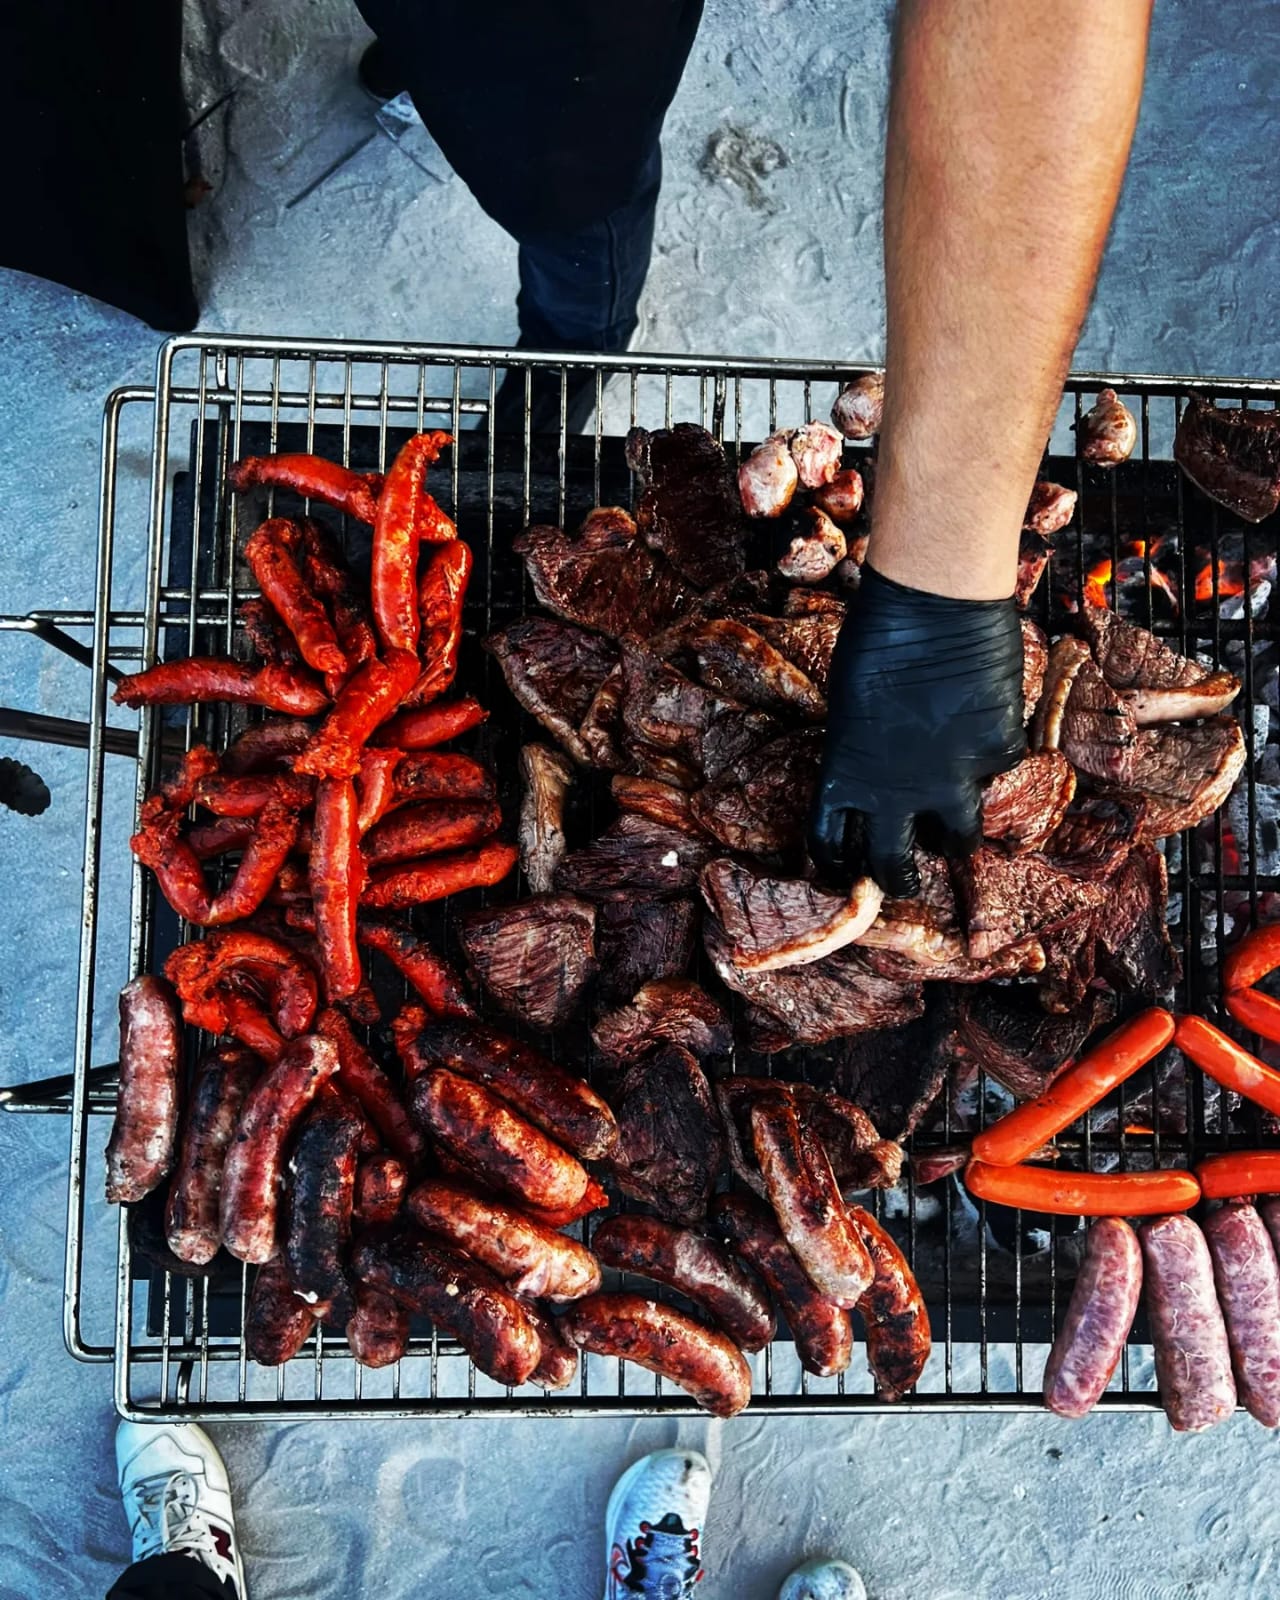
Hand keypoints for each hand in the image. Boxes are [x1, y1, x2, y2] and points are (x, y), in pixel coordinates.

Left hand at [808, 565, 1025, 896]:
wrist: (933, 603)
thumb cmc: (876, 638)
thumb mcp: (850, 706)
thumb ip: (863, 750)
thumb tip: (879, 768)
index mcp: (846, 777)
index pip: (830, 845)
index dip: (839, 863)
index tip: (849, 867)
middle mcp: (897, 792)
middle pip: (895, 866)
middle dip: (901, 880)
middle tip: (907, 880)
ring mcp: (952, 779)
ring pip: (958, 838)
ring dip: (954, 838)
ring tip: (955, 833)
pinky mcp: (996, 755)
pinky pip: (995, 771)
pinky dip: (989, 760)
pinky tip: (984, 731)